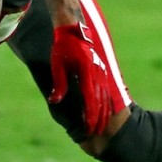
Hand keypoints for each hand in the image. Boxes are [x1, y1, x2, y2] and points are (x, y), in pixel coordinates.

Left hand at [48, 22, 111, 136]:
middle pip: (101, 101)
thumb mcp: (57, 65)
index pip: (90, 99)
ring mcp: (102, 71)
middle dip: (100, 118)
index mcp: (87, 72)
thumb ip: (59, 83)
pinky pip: (107, 90)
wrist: (72, 28)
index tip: (89, 129)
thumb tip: (54, 101)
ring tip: (103, 126)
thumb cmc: (62, 47)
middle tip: (97, 133)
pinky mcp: (102, 70)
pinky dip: (107, 102)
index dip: (90, 116)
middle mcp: (97, 73)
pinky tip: (107, 111)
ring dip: (105, 112)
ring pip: (106, 96)